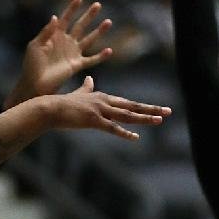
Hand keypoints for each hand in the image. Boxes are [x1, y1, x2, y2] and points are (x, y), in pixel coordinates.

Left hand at [8, 0, 113, 103]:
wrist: (34, 83)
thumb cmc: (31, 64)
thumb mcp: (35, 45)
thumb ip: (46, 32)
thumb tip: (55, 17)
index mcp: (55, 35)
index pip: (65, 19)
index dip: (72, 9)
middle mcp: (66, 42)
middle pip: (80, 26)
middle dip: (89, 15)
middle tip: (98, 5)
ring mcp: (73, 53)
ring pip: (89, 40)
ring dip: (99, 31)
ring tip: (108, 22)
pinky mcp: (76, 65)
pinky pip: (91, 60)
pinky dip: (101, 56)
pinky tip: (109, 51)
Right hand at [46, 75, 170, 141]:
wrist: (49, 108)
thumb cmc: (62, 104)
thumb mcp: (78, 94)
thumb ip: (86, 88)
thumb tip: (90, 79)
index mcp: (102, 97)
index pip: (127, 103)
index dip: (142, 107)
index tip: (157, 110)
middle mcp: (104, 101)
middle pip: (132, 106)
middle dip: (151, 109)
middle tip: (169, 111)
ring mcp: (99, 110)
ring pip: (127, 115)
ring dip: (144, 118)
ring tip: (160, 120)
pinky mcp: (93, 120)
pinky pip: (112, 128)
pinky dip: (124, 133)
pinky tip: (135, 138)